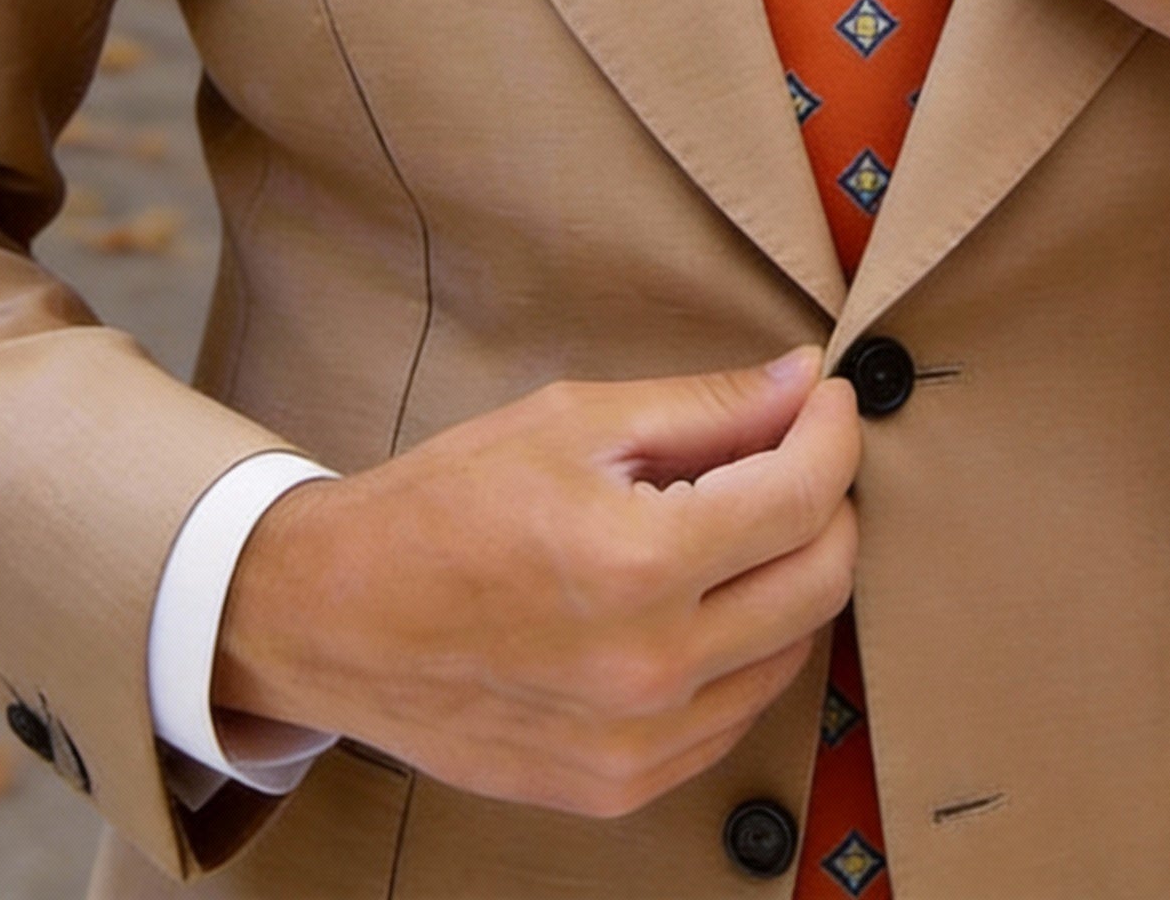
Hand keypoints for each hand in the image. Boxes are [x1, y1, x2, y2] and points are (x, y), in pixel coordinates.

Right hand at [213, 349, 859, 817]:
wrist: (336, 618)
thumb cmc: (445, 505)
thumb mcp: (573, 422)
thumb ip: (706, 407)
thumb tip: (805, 383)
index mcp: (636, 561)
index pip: (803, 495)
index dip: (833, 433)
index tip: (828, 402)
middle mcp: (650, 667)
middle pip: (823, 579)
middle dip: (830, 501)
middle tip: (795, 454)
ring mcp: (638, 743)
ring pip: (793, 650)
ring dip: (790, 574)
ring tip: (736, 523)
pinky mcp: (621, 786)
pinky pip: (736, 713)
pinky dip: (745, 647)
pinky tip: (700, 599)